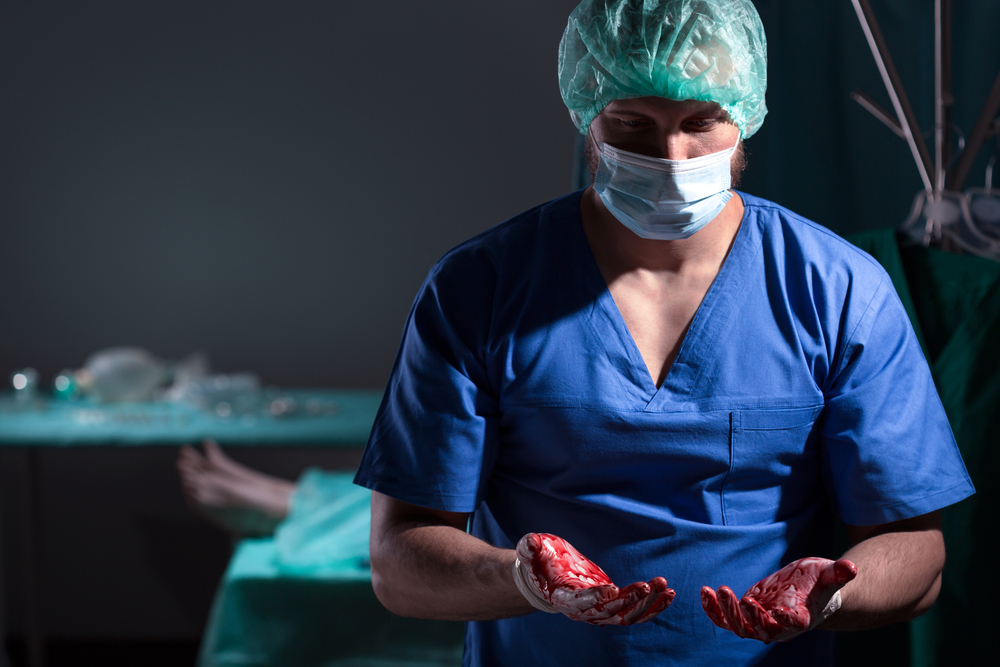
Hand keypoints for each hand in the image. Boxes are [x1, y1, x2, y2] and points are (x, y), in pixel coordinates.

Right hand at [514, 532, 674, 625]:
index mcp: (563, 598)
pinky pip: (636, 613)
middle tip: (649, 585)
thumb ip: (529, 549)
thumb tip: (530, 543)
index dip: (595, 598)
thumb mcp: (531, 551)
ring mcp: (599, 611)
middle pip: (609, 613)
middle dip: (631, 601)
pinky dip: (653, 606)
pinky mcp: (612, 606)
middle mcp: (583, 611)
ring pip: (627, 616)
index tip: (612, 589)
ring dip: (648, 604)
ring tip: (666, 587)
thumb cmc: (539, 561)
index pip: (580, 603)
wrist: (548, 576)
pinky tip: (669, 594)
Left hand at [701, 557, 856, 642]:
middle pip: (761, 629)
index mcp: (800, 619)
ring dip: (726, 611)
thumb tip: (852, 568)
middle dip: (749, 616)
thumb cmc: (820, 583)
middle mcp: (779, 626)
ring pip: (739, 626)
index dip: (784, 620)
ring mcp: (760, 622)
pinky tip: (704, 592)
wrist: (808, 592)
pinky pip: (725, 618)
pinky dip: (713, 608)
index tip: (777, 611)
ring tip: (716, 590)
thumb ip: (839, 573)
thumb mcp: (829, 575)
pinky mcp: (745, 614)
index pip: (791, 624)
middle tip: (741, 597)